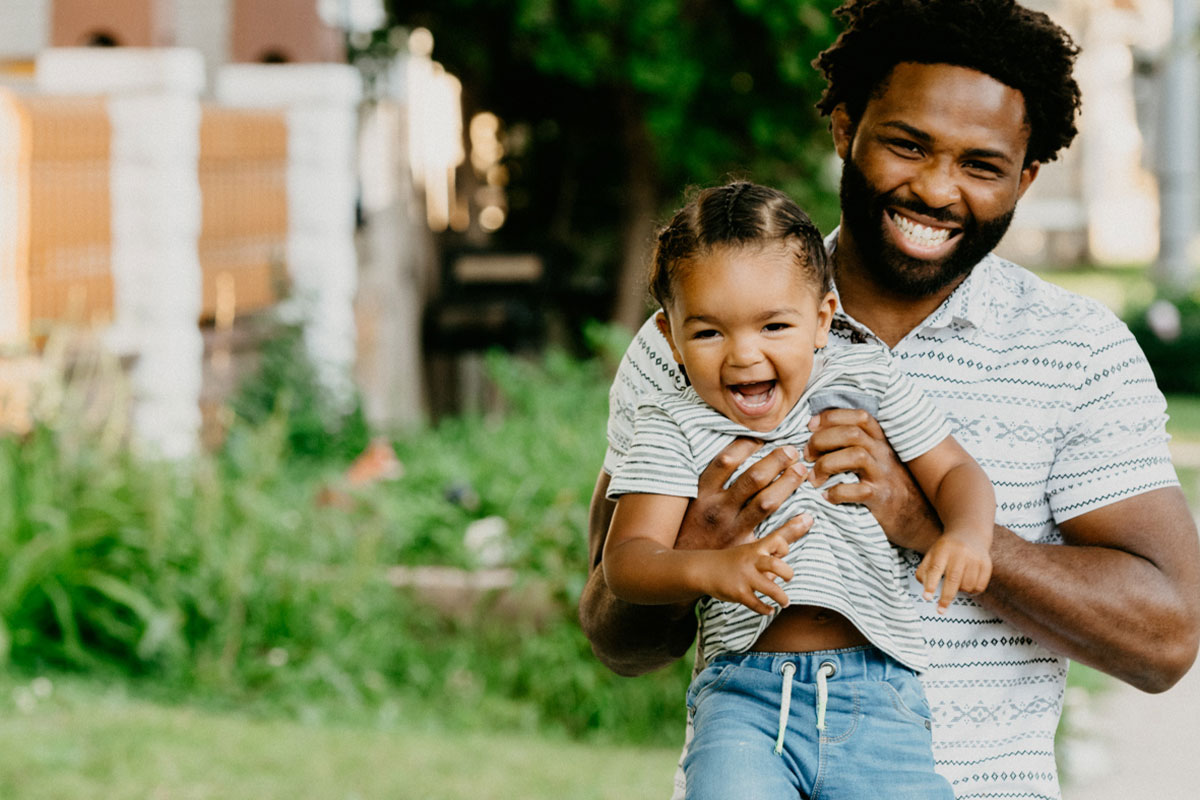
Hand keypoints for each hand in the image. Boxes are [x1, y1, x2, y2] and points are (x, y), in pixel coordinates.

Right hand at [677, 438, 811, 550]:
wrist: (678, 566)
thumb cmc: (687, 526)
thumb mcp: (690, 499)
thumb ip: (710, 480)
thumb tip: (733, 453)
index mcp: (703, 492)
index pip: (726, 461)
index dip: (747, 445)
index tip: (763, 437)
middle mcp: (718, 508)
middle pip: (752, 479)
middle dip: (775, 461)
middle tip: (792, 451)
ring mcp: (731, 529)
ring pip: (765, 503)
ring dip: (786, 485)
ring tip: (800, 472)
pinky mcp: (742, 549)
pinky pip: (772, 538)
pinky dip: (792, 529)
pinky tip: (807, 517)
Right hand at [696, 531, 796, 614]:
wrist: (703, 569)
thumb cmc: (731, 560)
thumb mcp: (748, 550)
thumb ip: (768, 553)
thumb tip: (788, 566)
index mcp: (755, 549)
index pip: (778, 541)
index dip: (784, 548)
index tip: (783, 555)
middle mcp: (751, 561)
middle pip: (777, 565)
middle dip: (788, 574)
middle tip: (788, 579)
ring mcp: (745, 578)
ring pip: (771, 589)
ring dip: (782, 598)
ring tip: (785, 602)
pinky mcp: (738, 593)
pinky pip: (757, 604)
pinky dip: (766, 609)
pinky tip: (769, 609)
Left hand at [805, 409, 939, 552]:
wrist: (919, 518)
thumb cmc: (888, 486)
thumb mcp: (876, 460)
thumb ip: (855, 445)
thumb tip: (817, 434)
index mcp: (880, 441)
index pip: (859, 416)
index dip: (832, 416)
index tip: (811, 426)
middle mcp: (883, 454)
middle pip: (852, 432)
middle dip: (822, 440)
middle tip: (807, 455)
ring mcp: (884, 475)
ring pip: (855, 455)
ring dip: (826, 464)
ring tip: (814, 477)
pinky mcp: (882, 499)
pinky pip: (858, 491)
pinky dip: (836, 492)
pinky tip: (826, 496)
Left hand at [915, 531, 992, 612]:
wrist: (970, 533)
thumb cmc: (946, 549)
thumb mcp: (932, 554)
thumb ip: (924, 571)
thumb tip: (925, 589)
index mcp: (943, 549)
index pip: (936, 568)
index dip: (931, 584)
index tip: (927, 598)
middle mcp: (960, 553)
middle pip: (953, 579)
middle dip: (946, 598)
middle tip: (940, 610)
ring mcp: (975, 558)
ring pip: (967, 585)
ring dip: (960, 592)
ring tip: (957, 584)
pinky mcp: (987, 565)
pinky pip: (979, 587)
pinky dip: (972, 592)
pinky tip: (967, 584)